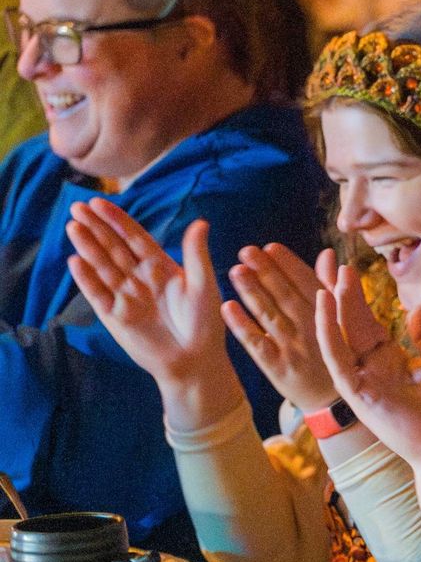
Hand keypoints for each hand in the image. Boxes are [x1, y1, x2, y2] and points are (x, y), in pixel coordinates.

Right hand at [65, 201, 230, 393]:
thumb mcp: (204, 285)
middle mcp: (139, 278)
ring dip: (87, 247)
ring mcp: (125, 295)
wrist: (195, 359)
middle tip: (77, 207)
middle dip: (95, 227)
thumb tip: (201, 222)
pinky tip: (75, 260)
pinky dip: (86, 278)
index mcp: (161, 267)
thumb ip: (197, 254)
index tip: (99, 202)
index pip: (134, 237)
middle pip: (113, 247)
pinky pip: (97, 293)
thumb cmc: (205, 322)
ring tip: (73, 226)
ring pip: (102, 266)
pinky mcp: (114, 315)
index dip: (117, 220)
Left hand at [221, 244, 340, 412]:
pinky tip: (227, 307)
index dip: (288, 265)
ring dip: (252, 293)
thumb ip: (334, 288)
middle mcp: (313, 331)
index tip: (271, 247)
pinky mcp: (278, 369)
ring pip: (270, 317)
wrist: (336, 404)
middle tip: (246, 251)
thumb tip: (326, 255)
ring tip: (235, 271)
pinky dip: (242, 326)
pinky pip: (257, 345)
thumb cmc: (341, 355)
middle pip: (286, 297)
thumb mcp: (348, 323)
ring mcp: (294, 350)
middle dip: (266, 272)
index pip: (307, 285)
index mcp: (330, 317)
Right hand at [315, 264, 420, 471]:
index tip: (349, 269)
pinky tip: (325, 308)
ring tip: (332, 279)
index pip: (367, 323)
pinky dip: (329, 332)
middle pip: (351, 325)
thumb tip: (419, 309)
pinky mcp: (356, 392)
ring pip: (339, 338)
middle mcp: (370, 369)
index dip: (357, 298)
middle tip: (336, 264)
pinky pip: (337, 358)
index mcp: (389, 362)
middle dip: (343, 297)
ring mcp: (360, 381)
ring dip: (334, 309)